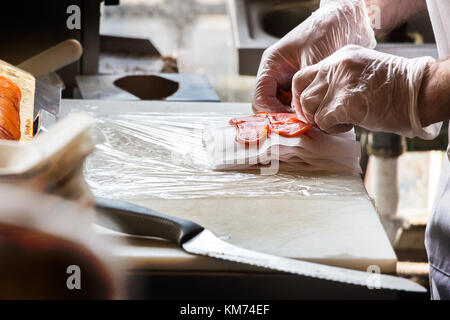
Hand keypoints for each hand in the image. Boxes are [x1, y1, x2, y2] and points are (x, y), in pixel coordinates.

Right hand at [252, 0, 375, 112]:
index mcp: (271, 65)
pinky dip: (306, 111)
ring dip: (296, 116)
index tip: (291, 121)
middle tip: (303, 124)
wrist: (348, 20)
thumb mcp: (314, 61)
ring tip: (312, 120)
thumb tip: (303, 115)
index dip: (272, 113)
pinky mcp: (303, 84)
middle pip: (270, 106)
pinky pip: (299, 103)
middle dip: (284, 117)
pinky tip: (319, 114)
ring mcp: (290, 80)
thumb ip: (306, 89)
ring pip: (284, 107)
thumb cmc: (327, 31)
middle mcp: (277, 74)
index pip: (260, 98)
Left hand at [292, 45, 439, 138]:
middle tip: (321, 119)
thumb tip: (317, 103)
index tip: (309, 108)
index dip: (301, 96)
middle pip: (301, 90)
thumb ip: (337, 82)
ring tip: (341, 120)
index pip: (303, 76)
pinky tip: (348, 125)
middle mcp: (337, 66)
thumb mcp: (360, 73)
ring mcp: (342, 83)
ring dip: (321, 120)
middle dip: (307, 110)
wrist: (420, 92)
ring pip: (310, 107)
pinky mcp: (347, 102)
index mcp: (340, 57)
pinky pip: (323, 121)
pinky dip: (332, 129)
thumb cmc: (394, 88)